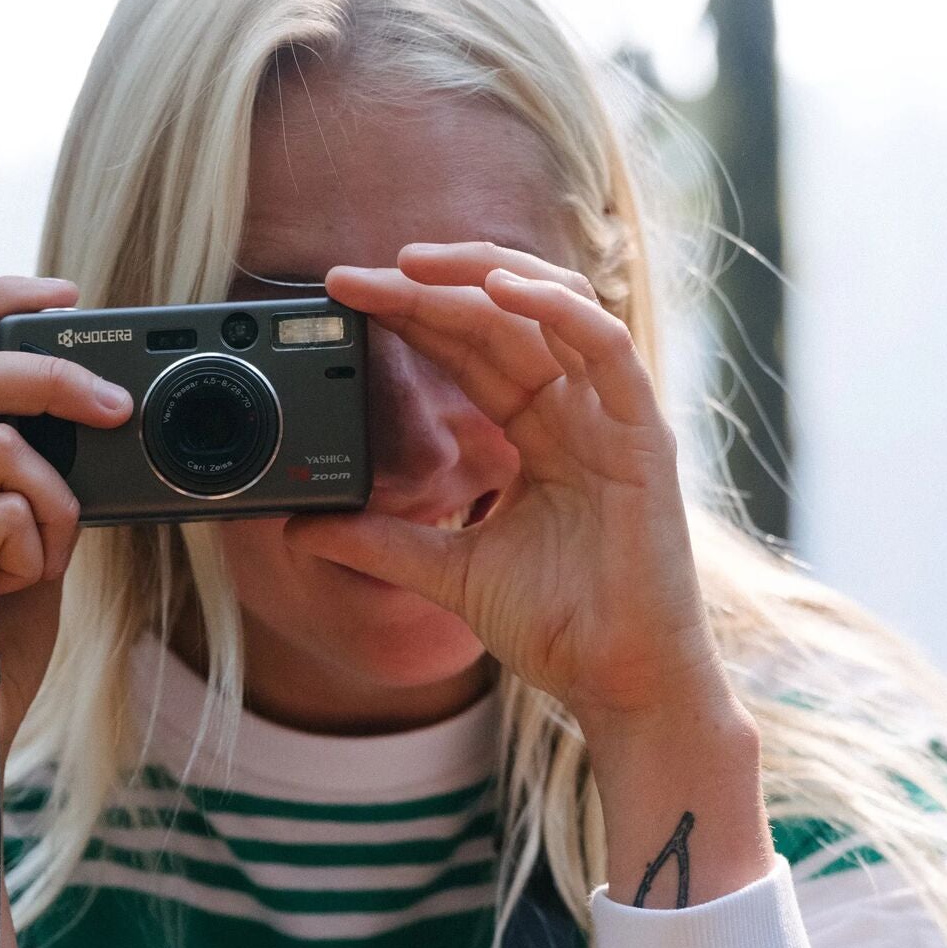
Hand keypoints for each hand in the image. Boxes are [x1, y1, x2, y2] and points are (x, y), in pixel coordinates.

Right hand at [0, 274, 131, 791]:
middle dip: (54, 375)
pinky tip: (9, 592)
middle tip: (118, 406)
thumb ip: (33, 478)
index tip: (66, 293)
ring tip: (36, 565)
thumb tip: (90, 414)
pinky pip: (1, 510)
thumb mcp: (22, 543)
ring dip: (52, 508)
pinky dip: (33, 552)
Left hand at [288, 243, 770, 905]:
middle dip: (429, 287)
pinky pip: (605, 348)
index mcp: (538, 432)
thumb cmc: (559, 629)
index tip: (344, 299)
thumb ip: (382, 543)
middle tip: (356, 275)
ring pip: (555, 309)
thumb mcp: (448, 573)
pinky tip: (499, 292)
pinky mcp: (642, 435)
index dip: (411, 316)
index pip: (470, 350)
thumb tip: (304, 527)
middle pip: (501, 318)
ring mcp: (613, 417)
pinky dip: (556, 310)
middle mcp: (576, 412)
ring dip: (484, 275)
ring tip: (414, 264)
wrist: (616, 684)